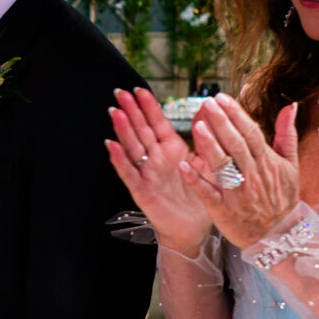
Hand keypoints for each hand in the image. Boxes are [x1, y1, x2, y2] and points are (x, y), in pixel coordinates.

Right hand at [105, 86, 210, 255]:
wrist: (194, 228)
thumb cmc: (198, 195)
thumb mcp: (206, 162)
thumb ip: (205, 137)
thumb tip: (208, 108)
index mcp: (171, 150)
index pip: (158, 123)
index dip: (148, 106)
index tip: (139, 89)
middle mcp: (156, 159)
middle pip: (141, 131)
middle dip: (131, 111)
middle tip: (120, 92)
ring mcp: (147, 174)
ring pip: (133, 147)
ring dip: (123, 130)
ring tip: (115, 112)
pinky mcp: (142, 191)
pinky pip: (129, 173)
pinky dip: (120, 159)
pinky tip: (111, 145)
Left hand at [182, 94, 300, 249]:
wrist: (279, 236)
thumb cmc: (282, 199)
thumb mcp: (291, 166)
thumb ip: (287, 135)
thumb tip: (291, 106)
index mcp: (267, 162)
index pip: (251, 133)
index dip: (236, 115)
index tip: (222, 98)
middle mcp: (252, 175)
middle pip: (236, 145)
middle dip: (222, 123)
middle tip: (207, 103)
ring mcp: (237, 193)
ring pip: (223, 166)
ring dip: (210, 146)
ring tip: (198, 126)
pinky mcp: (223, 210)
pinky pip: (209, 193)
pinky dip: (196, 180)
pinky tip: (183, 165)